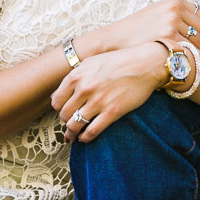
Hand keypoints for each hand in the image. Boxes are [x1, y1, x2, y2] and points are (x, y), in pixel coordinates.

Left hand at [51, 43, 167, 142]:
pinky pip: (92, 131)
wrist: (145, 64)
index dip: (60, 109)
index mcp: (76, 76)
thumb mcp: (91, 63)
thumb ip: (73, 78)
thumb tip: (55, 96)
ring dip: (72, 133)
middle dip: (66, 121)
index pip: (56, 101)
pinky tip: (85, 138)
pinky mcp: (112, 112)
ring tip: (74, 136)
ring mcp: (98, 101)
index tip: (65, 111)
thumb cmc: (118, 61)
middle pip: (64, 115)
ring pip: (75, 125)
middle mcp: (84, 89)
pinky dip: (85, 138)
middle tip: (71, 123)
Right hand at [78, 0, 199, 57]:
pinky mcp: (167, 35)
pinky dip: (199, 59)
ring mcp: (171, 20)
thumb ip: (176, 18)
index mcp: (175, 0)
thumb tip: (197, 30)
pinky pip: (190, 49)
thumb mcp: (156, 16)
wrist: (113, 40)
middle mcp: (175, 7)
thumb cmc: (135, 33)